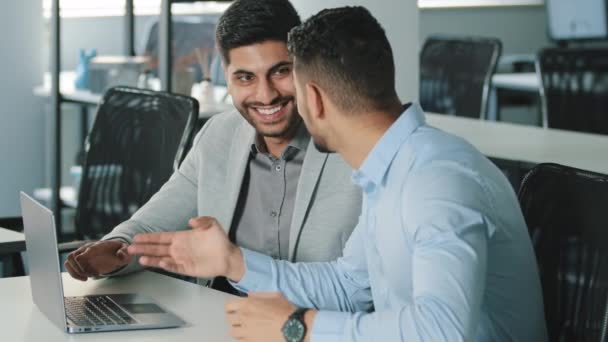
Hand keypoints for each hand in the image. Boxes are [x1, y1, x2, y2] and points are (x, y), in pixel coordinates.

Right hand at [64, 240, 130, 280]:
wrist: (117, 250)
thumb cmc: (120, 251)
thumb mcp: (126, 252)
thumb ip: (124, 252)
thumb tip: (120, 255)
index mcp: (97, 246)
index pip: (83, 252)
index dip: (83, 262)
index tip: (92, 272)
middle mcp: (87, 249)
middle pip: (72, 256)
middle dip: (78, 269)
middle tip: (89, 276)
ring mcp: (83, 254)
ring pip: (68, 261)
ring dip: (75, 272)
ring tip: (86, 278)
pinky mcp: (81, 260)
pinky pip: (70, 266)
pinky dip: (74, 274)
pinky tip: (85, 278)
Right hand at [127, 216, 244, 279]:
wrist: (228, 256)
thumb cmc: (219, 240)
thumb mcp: (212, 224)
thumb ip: (202, 220)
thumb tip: (191, 221)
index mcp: (181, 237)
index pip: (161, 237)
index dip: (149, 237)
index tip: (136, 237)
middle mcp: (178, 248)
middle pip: (157, 248)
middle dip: (143, 248)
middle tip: (129, 248)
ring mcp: (181, 259)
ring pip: (162, 259)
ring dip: (151, 258)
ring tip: (139, 258)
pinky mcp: (187, 268)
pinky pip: (174, 268)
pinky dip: (167, 266)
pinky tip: (160, 263)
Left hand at [225, 292, 298, 341]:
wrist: (293, 327)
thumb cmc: (285, 310)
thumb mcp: (274, 295)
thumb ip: (259, 295)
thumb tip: (249, 296)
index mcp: (248, 304)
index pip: (228, 306)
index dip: (231, 308)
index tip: (234, 310)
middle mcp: (244, 317)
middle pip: (229, 320)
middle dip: (234, 319)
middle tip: (240, 320)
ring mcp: (246, 332)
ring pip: (232, 333)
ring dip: (237, 330)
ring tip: (245, 330)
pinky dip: (242, 339)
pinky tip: (249, 337)